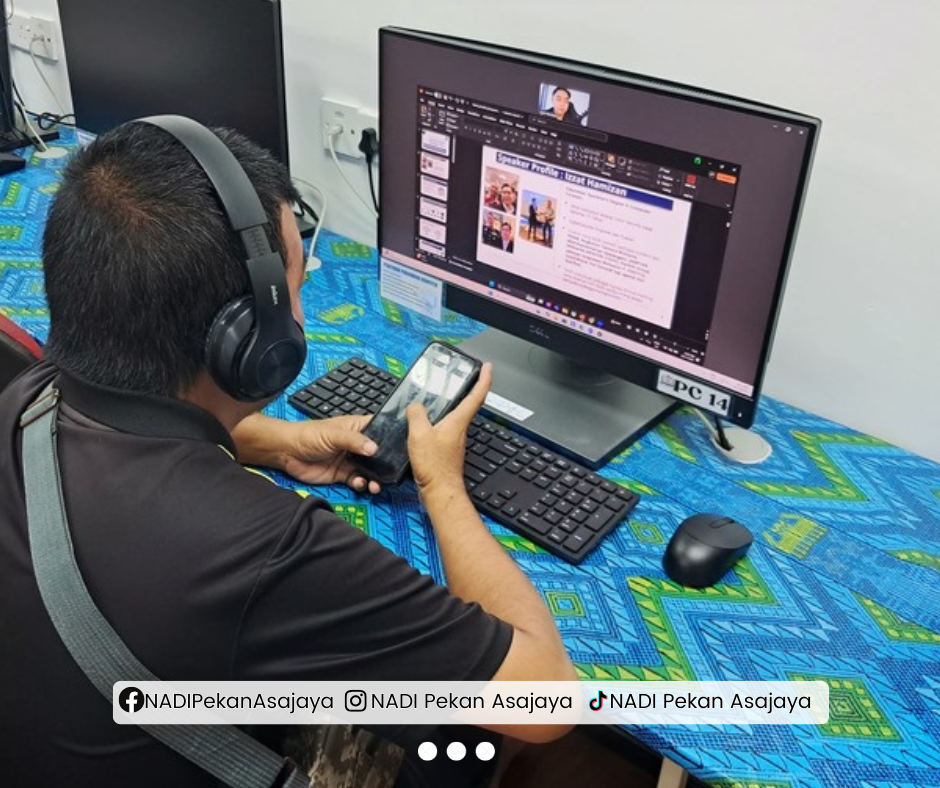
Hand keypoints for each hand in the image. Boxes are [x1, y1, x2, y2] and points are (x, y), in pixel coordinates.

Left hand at [232, 413, 381, 493]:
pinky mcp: (342, 474)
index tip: (403, 447)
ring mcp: (350, 459)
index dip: (391, 436)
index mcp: (357, 428)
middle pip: (378, 454)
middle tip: (392, 473)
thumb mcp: (333, 434)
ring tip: (376, 484)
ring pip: (370, 470)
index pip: (380, 429)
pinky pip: (358, 480)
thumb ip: (354, 441)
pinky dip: (361, 484)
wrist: (287, 453)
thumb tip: (374, 448)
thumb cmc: (308, 435)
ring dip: (375, 478)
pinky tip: (359, 484)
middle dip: (385, 464)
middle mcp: (356, 444)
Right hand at [406, 362, 491, 497]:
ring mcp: (454, 439)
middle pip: (469, 403)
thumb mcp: (420, 435)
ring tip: (445, 393)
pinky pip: (446, 427)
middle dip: (471, 387)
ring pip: (457, 415)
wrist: (440, 492)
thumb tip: (415, 406)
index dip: (484, 378)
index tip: (488, 366)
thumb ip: (417, 415)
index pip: (477, 395)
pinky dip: (441, 418)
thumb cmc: (434, 467)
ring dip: (455, 402)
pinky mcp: (447, 448)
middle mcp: (460, 429)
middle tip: (468, 375)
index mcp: (458, 421)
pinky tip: (429, 421)